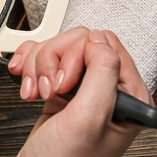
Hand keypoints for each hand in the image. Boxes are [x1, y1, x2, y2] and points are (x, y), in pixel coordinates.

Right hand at [8, 27, 152, 156]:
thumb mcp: (88, 117)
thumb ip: (101, 72)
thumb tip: (98, 38)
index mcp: (129, 95)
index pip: (105, 45)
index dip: (78, 57)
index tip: (64, 83)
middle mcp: (109, 89)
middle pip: (77, 43)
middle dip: (53, 62)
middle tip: (49, 89)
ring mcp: (83, 89)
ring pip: (57, 49)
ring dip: (38, 67)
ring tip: (35, 92)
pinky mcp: (61, 90)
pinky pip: (43, 60)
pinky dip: (30, 67)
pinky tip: (27, 85)